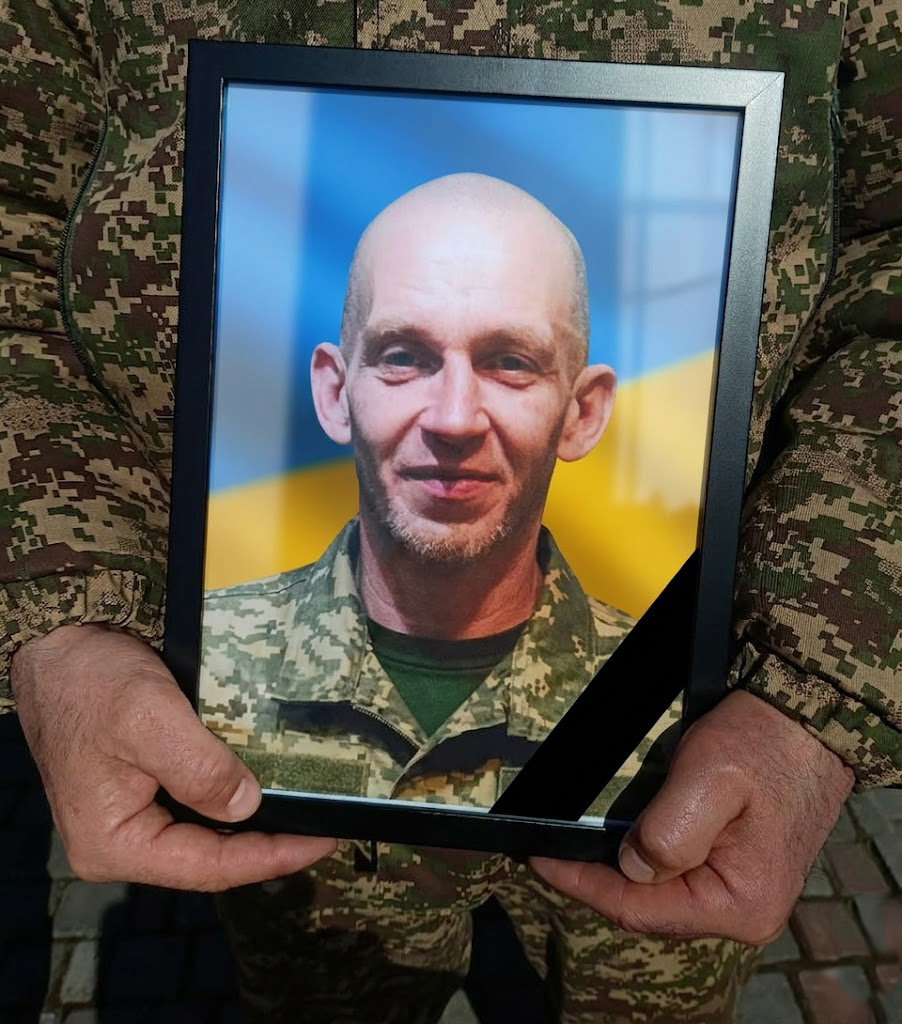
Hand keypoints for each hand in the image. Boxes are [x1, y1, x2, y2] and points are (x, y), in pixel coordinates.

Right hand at [12, 624, 335, 890]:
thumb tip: (248, 806)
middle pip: (208, 856)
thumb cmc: (91, 680)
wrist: (56, 642)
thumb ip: (199, 769)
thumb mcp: (149, 719)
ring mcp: (132, 813)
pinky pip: (197, 801)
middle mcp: (121, 840)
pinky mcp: (143, 785)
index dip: (271, 857)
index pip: (208, 866)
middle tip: (326, 824)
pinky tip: (268, 781)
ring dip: (254, 819)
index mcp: (114, 843)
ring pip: (206, 830)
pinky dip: (233, 793)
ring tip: (308, 808)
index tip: (324, 839)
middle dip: (267, 843)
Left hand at [531, 690, 853, 942]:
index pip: (639, 909)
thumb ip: (667, 831)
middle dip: (598, 881)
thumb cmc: (763, 742)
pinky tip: (620, 842)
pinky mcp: (741, 867)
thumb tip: (631, 868)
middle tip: (548, 852)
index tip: (537, 860)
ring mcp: (744, 891)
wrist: (812, 717)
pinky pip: (681, 875)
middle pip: (649, 908)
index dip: (582, 885)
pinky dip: (646, 859)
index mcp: (739, 904)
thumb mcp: (709, 777)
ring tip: (573, 849)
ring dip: (620, 872)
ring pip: (663, 893)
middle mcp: (745, 912)